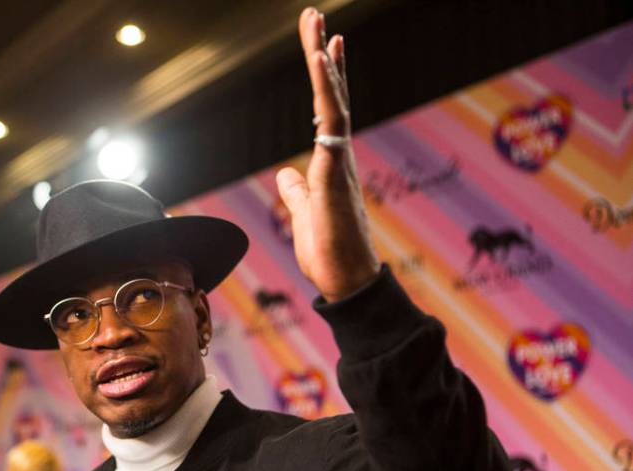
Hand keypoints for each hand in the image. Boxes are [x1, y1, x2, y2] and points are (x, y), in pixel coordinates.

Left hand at [276, 7, 379, 301]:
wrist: (346, 282)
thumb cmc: (329, 251)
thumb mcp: (305, 213)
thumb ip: (296, 190)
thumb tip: (286, 173)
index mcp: (332, 161)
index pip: (328, 110)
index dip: (326, 77)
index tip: (324, 46)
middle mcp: (340, 154)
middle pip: (331, 94)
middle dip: (323, 54)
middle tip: (314, 16)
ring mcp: (339, 161)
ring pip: (332, 100)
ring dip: (323, 61)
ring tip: (315, 24)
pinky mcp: (335, 172)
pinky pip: (331, 122)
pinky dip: (325, 89)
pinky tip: (319, 62)